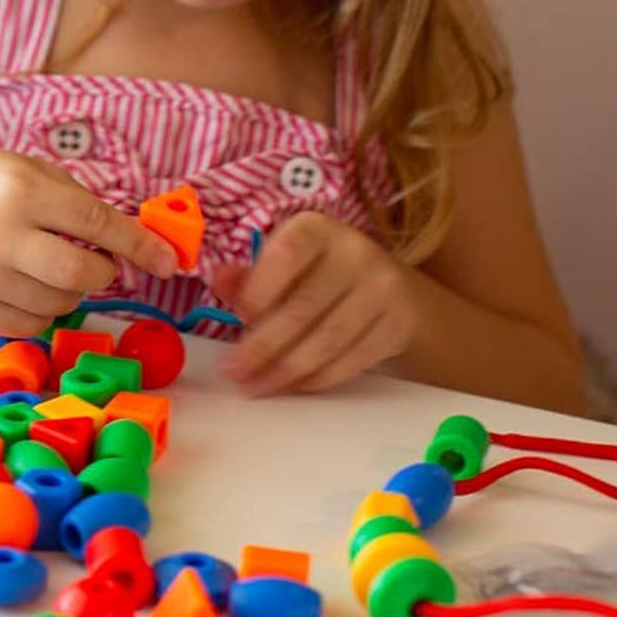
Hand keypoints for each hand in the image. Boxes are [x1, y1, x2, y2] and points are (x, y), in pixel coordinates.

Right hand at [0, 149, 177, 336]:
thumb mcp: (33, 173)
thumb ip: (82, 205)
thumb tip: (141, 247)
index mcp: (22, 192)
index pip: (95, 224)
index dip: (137, 245)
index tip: (168, 262)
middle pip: (80, 274)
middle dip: (104, 273)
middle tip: (98, 263)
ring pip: (58, 304)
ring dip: (70, 290)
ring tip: (46, 265)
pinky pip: (29, 324)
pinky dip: (41, 308)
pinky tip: (23, 283)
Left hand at [216, 212, 419, 393]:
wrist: (396, 290)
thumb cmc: (323, 275)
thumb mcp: (286, 264)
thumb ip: (250, 276)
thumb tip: (219, 280)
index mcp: (318, 229)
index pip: (286, 255)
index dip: (259, 291)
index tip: (239, 320)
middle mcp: (355, 252)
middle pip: (304, 307)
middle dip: (263, 347)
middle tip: (236, 372)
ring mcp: (382, 287)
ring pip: (327, 340)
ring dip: (286, 371)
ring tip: (258, 387)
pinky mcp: (397, 323)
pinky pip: (351, 359)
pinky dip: (318, 379)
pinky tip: (294, 387)